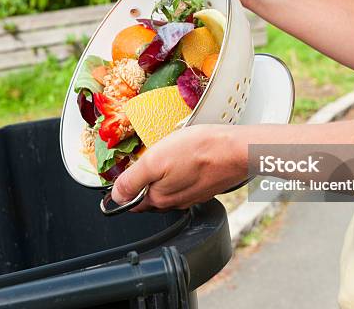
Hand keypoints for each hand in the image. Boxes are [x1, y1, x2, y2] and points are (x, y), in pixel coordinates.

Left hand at [111, 124, 248, 211]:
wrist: (238, 150)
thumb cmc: (200, 150)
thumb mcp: (155, 160)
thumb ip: (132, 180)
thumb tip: (115, 196)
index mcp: (159, 198)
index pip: (132, 201)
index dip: (126, 186)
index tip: (128, 171)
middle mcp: (175, 202)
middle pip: (150, 195)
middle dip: (145, 180)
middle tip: (148, 158)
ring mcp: (193, 196)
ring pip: (169, 188)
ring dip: (165, 175)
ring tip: (168, 156)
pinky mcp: (207, 187)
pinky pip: (186, 182)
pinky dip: (182, 172)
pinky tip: (186, 158)